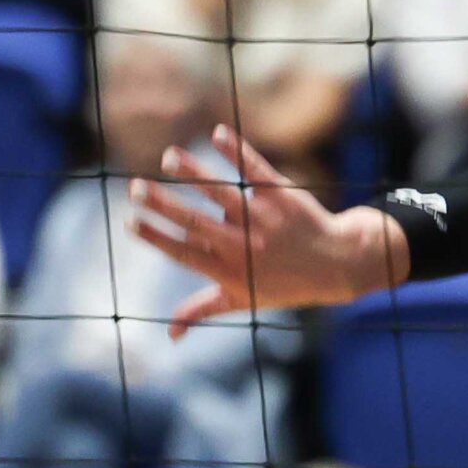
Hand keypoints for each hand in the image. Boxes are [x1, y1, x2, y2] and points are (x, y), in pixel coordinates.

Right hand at [129, 126, 404, 335]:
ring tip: (169, 156)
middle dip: (163, 204)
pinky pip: (256, 172)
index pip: (184, 253)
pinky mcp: (282, 195)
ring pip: (223, 194)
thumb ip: (202, 310)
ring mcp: (264, 218)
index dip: (156, 237)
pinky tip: (216, 133)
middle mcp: (244, 245)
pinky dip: (237, 152)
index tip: (129, 221)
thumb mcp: (243, 301)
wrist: (338, 265)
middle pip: (196, 222)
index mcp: (229, 270)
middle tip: (135, 187)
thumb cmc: (283, 284)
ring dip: (193, 173)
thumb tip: (169, 334)